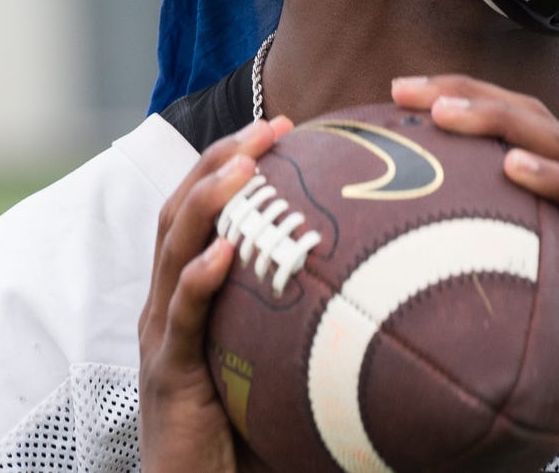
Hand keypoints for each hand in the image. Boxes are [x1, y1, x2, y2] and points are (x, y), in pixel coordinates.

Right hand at [138, 117, 293, 472]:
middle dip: (222, 159)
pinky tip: (226, 252)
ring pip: (173, 248)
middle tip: (271, 126)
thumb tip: (396, 289)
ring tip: (244, 167)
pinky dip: (199, 278)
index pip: (202, 209)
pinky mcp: (167, 375)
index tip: (283, 127)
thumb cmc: (251, 432)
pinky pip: (182, 317)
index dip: (233, 161)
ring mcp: (162, 337)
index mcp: (190, 295)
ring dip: (207, 200)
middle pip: (181, 209)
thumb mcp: (286, 362)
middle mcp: (168, 305)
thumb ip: (317, 320)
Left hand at [389, 75, 558, 435]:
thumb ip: (481, 278)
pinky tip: (511, 168)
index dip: (459, 99)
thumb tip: (395, 290)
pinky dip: (551, 179)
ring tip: (442, 113)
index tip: (397, 94)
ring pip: (557, 143)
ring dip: (497, 120)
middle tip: (402, 89)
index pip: (512, 126)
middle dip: (464, 92)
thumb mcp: (525, 303)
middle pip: (528, 117)